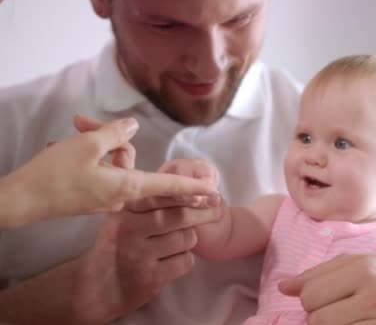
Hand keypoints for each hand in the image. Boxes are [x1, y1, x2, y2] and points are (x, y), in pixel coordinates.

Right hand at [4, 115, 216, 226]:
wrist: (19, 201)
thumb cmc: (53, 175)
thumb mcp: (86, 145)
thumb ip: (114, 134)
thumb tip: (131, 127)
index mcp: (126, 186)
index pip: (167, 186)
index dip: (192, 187)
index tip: (213, 192)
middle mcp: (120, 196)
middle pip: (130, 162)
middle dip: (109, 139)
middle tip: (79, 122)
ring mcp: (104, 197)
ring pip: (111, 164)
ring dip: (92, 144)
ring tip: (65, 134)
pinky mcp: (89, 197)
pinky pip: (98, 172)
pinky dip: (85, 156)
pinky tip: (61, 148)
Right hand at [72, 198, 222, 322]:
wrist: (94, 288)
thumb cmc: (114, 245)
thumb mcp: (116, 215)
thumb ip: (131, 189)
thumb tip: (127, 150)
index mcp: (123, 211)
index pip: (161, 196)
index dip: (189, 192)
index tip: (211, 191)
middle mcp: (129, 230)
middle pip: (179, 216)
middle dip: (204, 212)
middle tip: (218, 210)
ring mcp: (139, 255)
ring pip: (186, 238)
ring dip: (189, 239)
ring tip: (179, 241)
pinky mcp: (150, 278)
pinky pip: (185, 262)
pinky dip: (185, 260)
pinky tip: (173, 260)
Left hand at [279, 254, 375, 323]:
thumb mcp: (363, 263)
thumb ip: (321, 272)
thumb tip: (284, 287)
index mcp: (366, 270)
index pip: (310, 295)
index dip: (311, 301)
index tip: (326, 300)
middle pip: (317, 320)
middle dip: (321, 320)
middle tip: (340, 314)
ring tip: (353, 321)